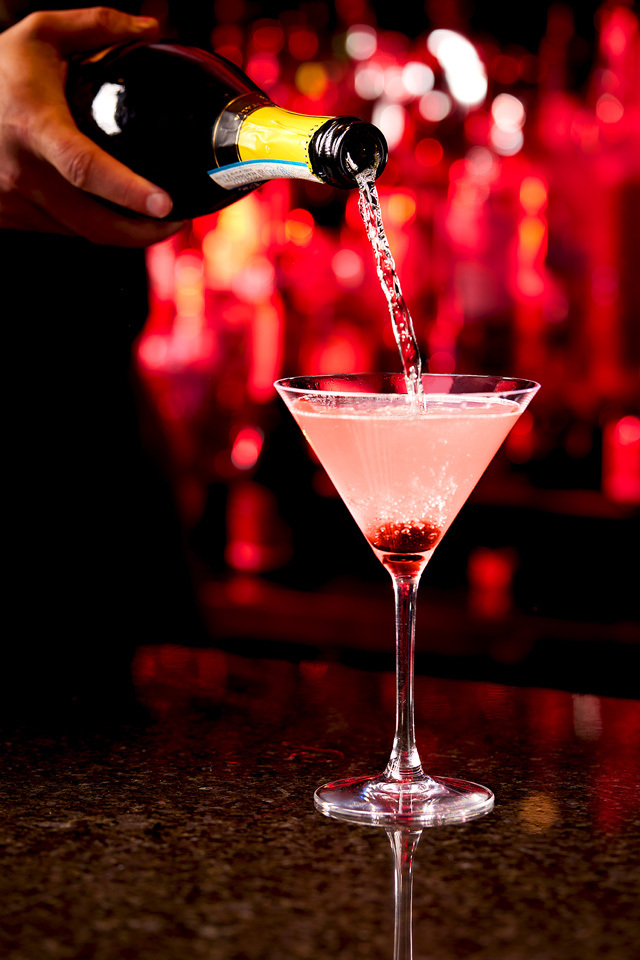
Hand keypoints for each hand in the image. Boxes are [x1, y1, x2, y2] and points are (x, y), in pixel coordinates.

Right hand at [0, 7, 184, 245]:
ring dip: (117, 232)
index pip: (84, 167)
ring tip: (146, 216)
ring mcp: (14, 201)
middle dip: (142, 233)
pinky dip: (86, 226)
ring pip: (80, 232)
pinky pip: (60, 232)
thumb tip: (152, 27)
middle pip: (94, 224)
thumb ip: (97, 25)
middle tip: (174, 221)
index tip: (164, 204)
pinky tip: (104, 211)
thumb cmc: (0, 69)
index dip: (127, 191)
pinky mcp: (9, 218)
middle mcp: (23, 172)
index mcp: (35, 126)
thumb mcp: (41, 35)